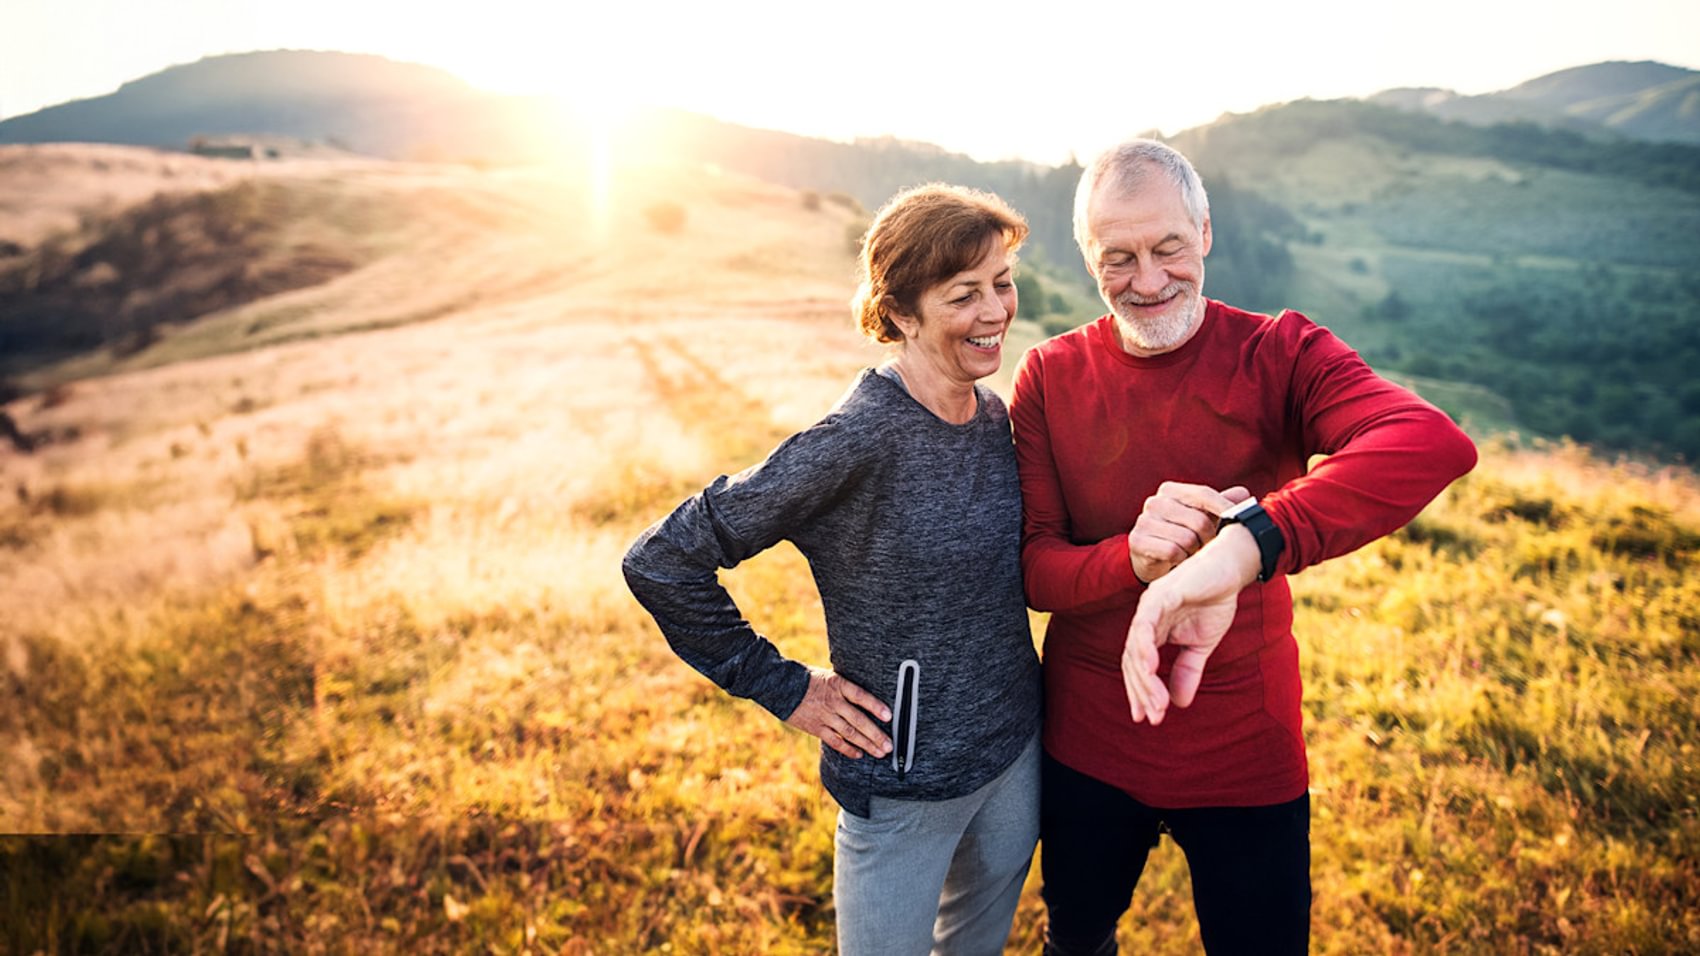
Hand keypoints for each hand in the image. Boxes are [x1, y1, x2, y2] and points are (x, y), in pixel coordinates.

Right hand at [784, 668, 892, 758]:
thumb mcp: (829, 676)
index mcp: (838, 685)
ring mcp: (824, 716)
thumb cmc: (809, 679)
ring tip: (881, 752)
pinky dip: (848, 749)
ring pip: (849, 734)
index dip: (875, 706)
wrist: (781, 685)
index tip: (889, 716)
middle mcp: (833, 702)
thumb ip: (846, 687)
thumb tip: (867, 697)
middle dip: (876, 734)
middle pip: (858, 720)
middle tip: (889, 745)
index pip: (861, 696)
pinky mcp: (816, 728)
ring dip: (867, 744)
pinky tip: (859, 754)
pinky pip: (835, 741)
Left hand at [1121, 523, 1261, 724]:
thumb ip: (1188, 670)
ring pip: (1135, 646)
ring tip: (1156, 702)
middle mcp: (1144, 619)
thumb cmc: (1214, 601)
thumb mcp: (1201, 645)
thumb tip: (1179, 704)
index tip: (1146, 718)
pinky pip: (1146, 623)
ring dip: (1144, 677)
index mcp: (1151, 630)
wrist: (1231, 569)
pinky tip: (1150, 667)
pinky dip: (1144, 645)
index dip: (1140, 692)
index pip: (1137, 666)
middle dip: (1141, 691)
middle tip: (1153, 716)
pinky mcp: (1161, 595)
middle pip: (1131, 661)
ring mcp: (1149, 606)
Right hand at [1127, 483, 1250, 582]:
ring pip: (1186, 538)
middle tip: (1206, 544)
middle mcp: (1154, 502)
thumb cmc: (1181, 534)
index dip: (1224, 507)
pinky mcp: (1137, 541)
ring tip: (1190, 552)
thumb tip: (1243, 493)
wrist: (1152, 559)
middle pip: (1198, 520)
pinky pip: (1172, 552)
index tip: (1238, 519)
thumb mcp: (1202, 517)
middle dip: (1208, 537)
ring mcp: (1143, 521)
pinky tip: (1177, 559)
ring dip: (1194, 551)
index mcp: (1170, 491)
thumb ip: (1220, 504)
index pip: (1203, 494)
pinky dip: (1180, 559)